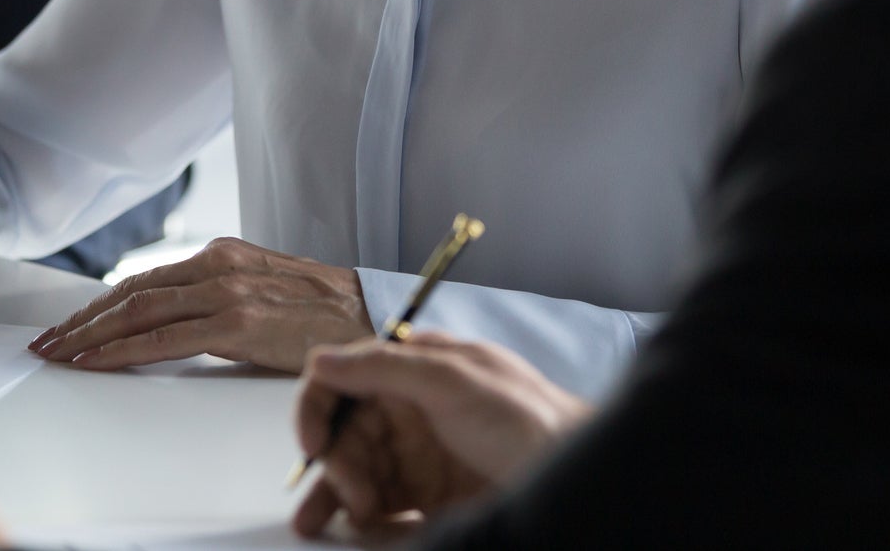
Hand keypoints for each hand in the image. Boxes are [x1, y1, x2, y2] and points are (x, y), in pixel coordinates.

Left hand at [29, 236, 371, 372]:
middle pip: (130, 293)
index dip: (99, 305)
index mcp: (221, 254)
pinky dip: (122, 350)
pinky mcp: (239, 323)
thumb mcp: (261, 291)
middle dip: (81, 321)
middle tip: (46, 343)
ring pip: (138, 312)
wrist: (371, 317)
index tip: (68, 326)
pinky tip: (96, 362)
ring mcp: (227, 292)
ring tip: (58, 355)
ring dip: (89, 336)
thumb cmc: (321, 313)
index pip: (143, 280)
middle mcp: (217, 265)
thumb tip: (172, 321)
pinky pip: (164, 338)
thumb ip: (217, 299)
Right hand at [291, 332, 593, 537]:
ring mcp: (418, 454)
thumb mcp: (452, 380)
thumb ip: (384, 367)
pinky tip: (357, 529)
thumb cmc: (524, 419)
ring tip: (320, 526)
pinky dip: (360, 518)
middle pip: (344, 431)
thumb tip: (320, 359)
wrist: (577, 482)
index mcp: (413, 368)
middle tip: (352, 498)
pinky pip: (379, 506)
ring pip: (355, 471)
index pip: (344, 377)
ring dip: (334, 494)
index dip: (318, 406)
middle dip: (334, 463)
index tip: (312, 444)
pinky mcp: (428, 497)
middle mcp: (409, 408)